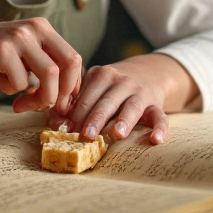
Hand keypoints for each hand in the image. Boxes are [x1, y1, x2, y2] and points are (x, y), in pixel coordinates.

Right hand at [0, 16, 81, 114]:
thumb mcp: (23, 54)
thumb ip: (43, 68)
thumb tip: (64, 101)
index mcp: (44, 29)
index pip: (74, 58)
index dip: (71, 86)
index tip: (59, 103)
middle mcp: (35, 29)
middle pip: (69, 65)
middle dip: (62, 93)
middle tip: (46, 107)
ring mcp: (19, 38)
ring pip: (50, 75)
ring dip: (40, 97)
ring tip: (21, 103)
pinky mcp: (2, 50)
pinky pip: (19, 83)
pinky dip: (9, 90)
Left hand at [50, 54, 185, 144]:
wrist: (148, 72)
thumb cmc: (111, 86)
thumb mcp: (94, 86)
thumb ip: (74, 103)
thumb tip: (53, 122)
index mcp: (101, 75)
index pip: (86, 95)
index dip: (75, 113)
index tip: (65, 129)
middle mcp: (121, 81)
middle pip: (106, 101)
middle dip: (95, 118)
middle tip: (85, 135)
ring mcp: (140, 92)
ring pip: (131, 107)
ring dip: (123, 120)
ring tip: (116, 134)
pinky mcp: (156, 104)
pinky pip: (159, 116)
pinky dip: (160, 128)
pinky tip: (156, 140)